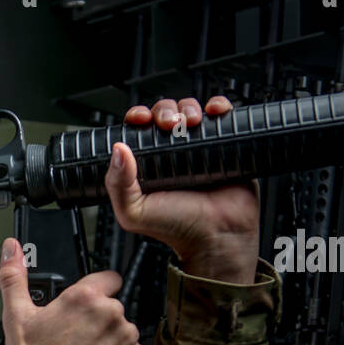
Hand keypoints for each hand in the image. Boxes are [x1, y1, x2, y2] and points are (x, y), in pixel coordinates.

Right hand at [0, 237, 147, 344]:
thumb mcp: (16, 315)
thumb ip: (15, 276)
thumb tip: (12, 248)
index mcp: (85, 297)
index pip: (109, 278)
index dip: (97, 291)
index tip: (86, 306)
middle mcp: (111, 314)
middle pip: (114, 309)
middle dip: (99, 322)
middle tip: (76, 341)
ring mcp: (126, 339)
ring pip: (124, 333)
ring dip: (110, 343)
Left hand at [108, 96, 259, 283]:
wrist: (217, 238)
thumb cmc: (176, 229)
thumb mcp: (134, 212)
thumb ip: (118, 185)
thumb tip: (118, 150)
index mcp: (147, 164)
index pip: (139, 129)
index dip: (138, 117)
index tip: (141, 119)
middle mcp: (172, 153)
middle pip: (164, 114)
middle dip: (165, 112)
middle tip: (169, 125)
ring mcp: (198, 148)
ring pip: (190, 111)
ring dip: (189, 108)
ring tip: (192, 123)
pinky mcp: (226, 146)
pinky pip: (221, 116)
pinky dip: (219, 106)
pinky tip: (215, 113)